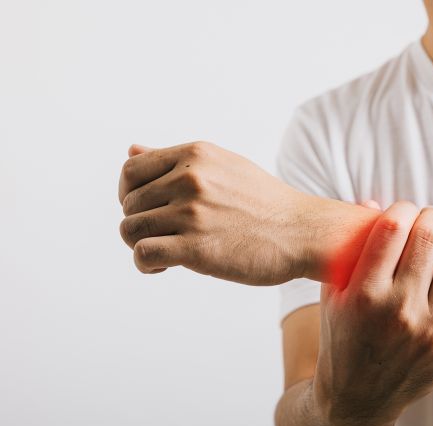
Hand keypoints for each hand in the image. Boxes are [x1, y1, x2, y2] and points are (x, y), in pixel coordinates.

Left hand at [118, 141, 312, 283]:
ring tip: (163, 254)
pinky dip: (144, 264)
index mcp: (195, 156)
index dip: (128, 195)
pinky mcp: (196, 248)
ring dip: (139, 246)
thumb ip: (176, 161)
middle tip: (163, 238)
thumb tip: (131, 151)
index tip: (147, 211)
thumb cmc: (266, 204)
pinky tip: (163, 267)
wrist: (304, 233)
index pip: (131, 171)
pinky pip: (143, 254)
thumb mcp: (223, 166)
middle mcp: (190, 180)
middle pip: (128, 204)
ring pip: (130, 230)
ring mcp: (192, 213)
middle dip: (139, 224)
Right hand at [312, 202, 432, 425]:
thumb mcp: (333, 297)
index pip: (392, 228)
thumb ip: (348, 253)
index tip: (405, 210)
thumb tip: (370, 203)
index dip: (403, 209)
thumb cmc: (342, 341)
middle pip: (428, 239)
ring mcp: (429, 329)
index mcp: (364, 293)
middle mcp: (398, 309)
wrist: (357, 401)